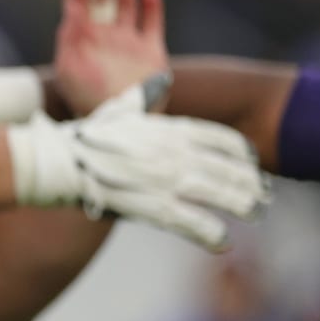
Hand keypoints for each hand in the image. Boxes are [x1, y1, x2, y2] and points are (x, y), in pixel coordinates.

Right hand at [8, 84, 268, 250]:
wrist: (57, 162)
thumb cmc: (82, 137)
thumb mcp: (117, 109)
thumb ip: (144, 95)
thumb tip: (163, 79)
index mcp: (168, 129)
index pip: (219, 138)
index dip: (241, 151)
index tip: (252, 160)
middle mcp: (174, 153)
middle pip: (227, 168)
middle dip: (249, 182)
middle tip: (262, 193)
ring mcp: (166, 180)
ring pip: (218, 194)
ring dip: (241, 205)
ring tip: (254, 214)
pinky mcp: (153, 206)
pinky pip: (192, 222)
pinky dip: (210, 233)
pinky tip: (222, 241)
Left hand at [54, 0, 168, 115]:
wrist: (119, 123)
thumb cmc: (88, 99)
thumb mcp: (69, 67)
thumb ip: (70, 37)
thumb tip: (72, 9)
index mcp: (82, 40)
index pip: (79, 2)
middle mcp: (104, 38)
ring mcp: (128, 44)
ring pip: (127, 5)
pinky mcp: (151, 52)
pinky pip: (152, 23)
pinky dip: (152, 5)